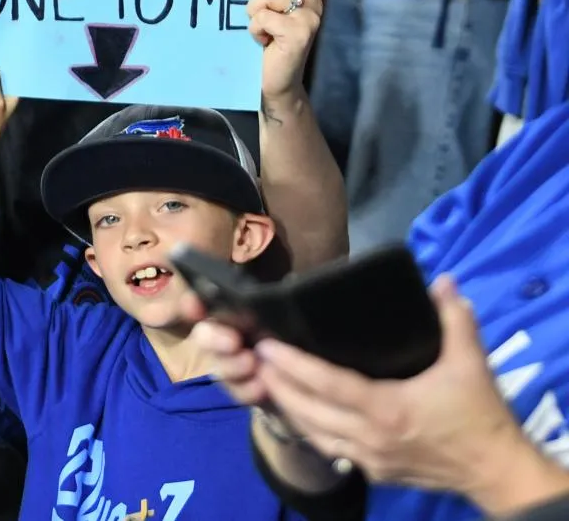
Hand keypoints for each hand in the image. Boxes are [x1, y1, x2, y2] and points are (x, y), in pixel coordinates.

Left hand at [209, 277, 544, 508]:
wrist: (496, 470)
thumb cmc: (479, 415)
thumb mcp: (471, 363)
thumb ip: (455, 319)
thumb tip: (441, 280)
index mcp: (387, 408)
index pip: (327, 384)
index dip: (293, 365)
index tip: (267, 345)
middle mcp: (369, 437)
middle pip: (308, 411)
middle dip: (278, 384)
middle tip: (256, 358)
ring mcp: (368, 458)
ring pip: (313, 434)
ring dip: (288, 407)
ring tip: (268, 379)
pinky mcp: (373, 471)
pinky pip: (330, 449)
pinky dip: (309, 429)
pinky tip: (298, 412)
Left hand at [247, 0, 322, 103]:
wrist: (276, 84)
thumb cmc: (268, 44)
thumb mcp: (269, 8)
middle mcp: (313, 2)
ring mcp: (308, 18)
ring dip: (253, 9)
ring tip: (259, 29)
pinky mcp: (298, 35)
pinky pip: (263, 17)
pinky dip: (254, 29)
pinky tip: (262, 42)